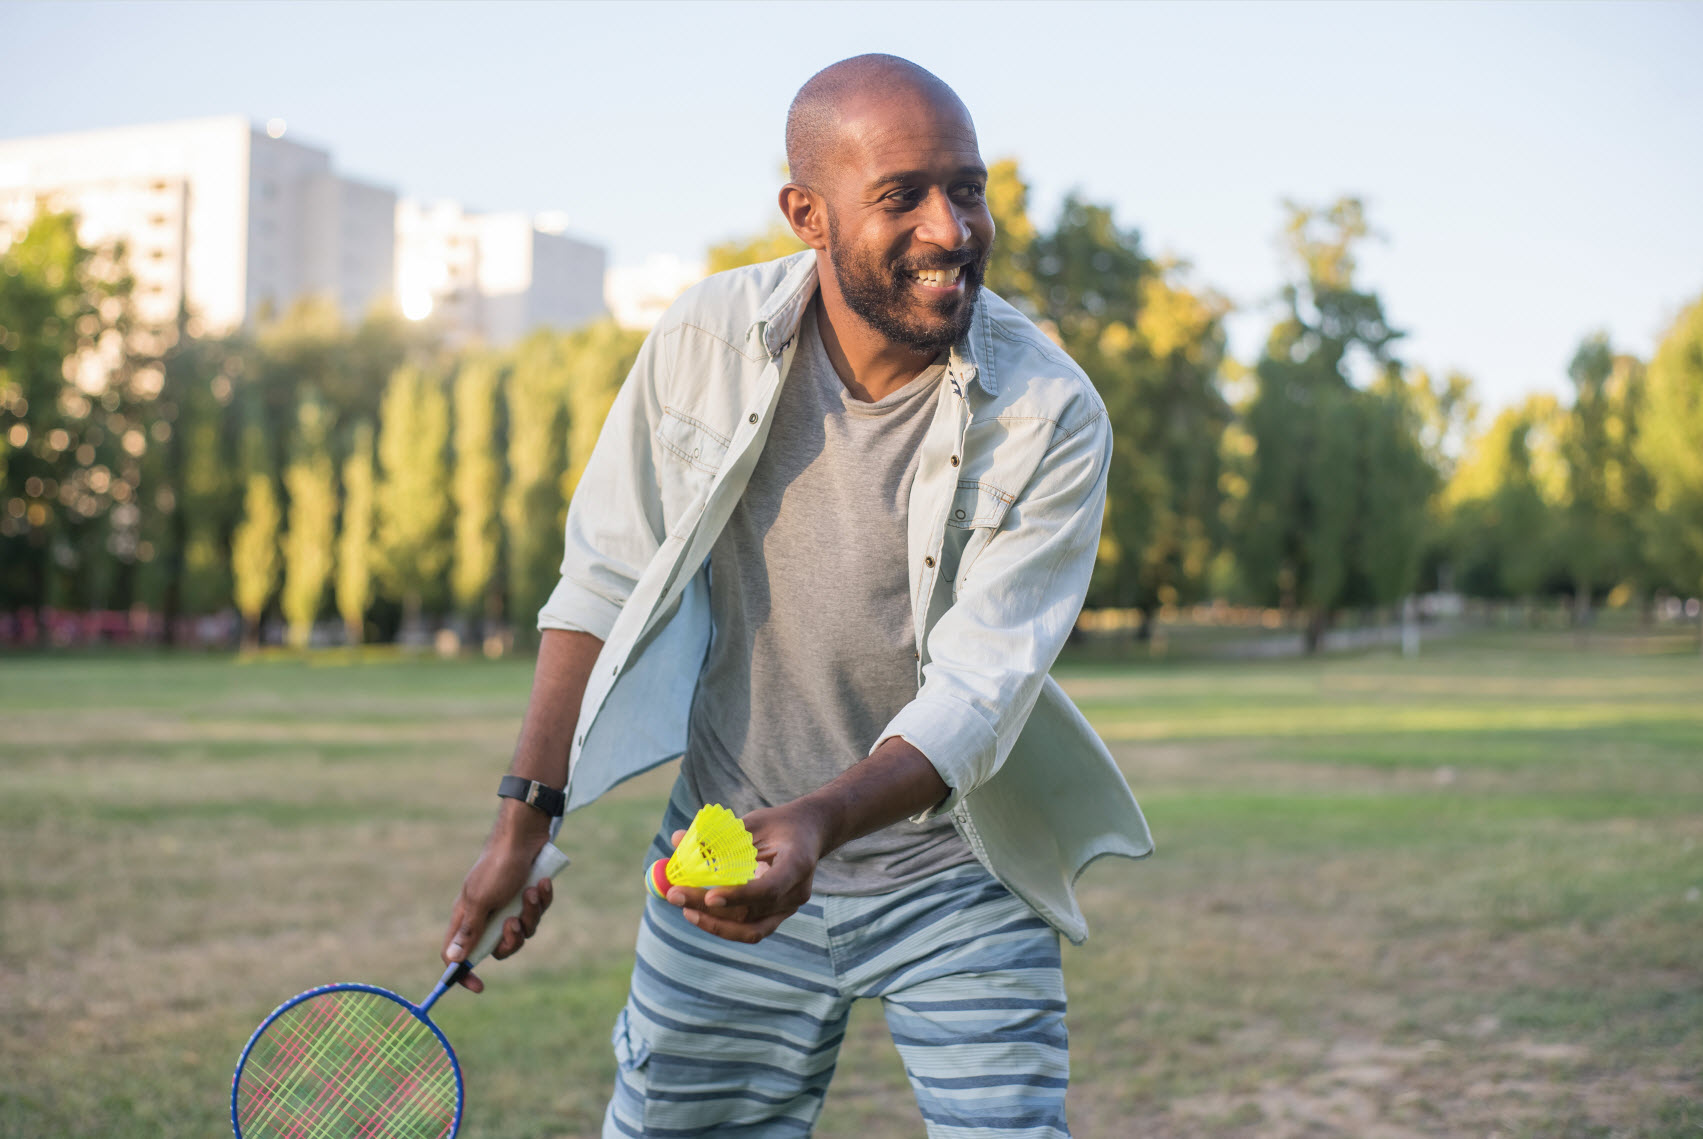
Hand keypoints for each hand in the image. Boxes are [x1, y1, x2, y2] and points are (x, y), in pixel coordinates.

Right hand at [440, 824, 554, 991]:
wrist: (525, 834)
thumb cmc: (499, 865)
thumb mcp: (482, 900)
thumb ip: (470, 930)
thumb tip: (453, 959)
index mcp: (467, 916)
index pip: (457, 955)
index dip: (464, 973)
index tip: (480, 986)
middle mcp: (486, 914)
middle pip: (498, 948)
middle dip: (513, 939)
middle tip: (516, 922)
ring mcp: (508, 904)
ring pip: (523, 929)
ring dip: (531, 913)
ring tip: (532, 891)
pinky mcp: (527, 895)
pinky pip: (538, 912)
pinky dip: (543, 899)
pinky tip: (542, 883)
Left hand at [665, 801, 827, 943]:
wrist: (809, 833)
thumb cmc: (778, 823)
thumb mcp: (752, 822)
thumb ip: (719, 835)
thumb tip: (676, 839)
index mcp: (798, 862)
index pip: (769, 888)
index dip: (740, 895)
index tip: (710, 896)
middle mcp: (797, 892)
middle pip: (752, 911)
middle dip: (710, 909)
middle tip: (675, 894)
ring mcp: (790, 908)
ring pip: (750, 929)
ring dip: (713, 923)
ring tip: (684, 908)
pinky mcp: (779, 916)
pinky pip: (750, 929)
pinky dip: (723, 925)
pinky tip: (699, 913)